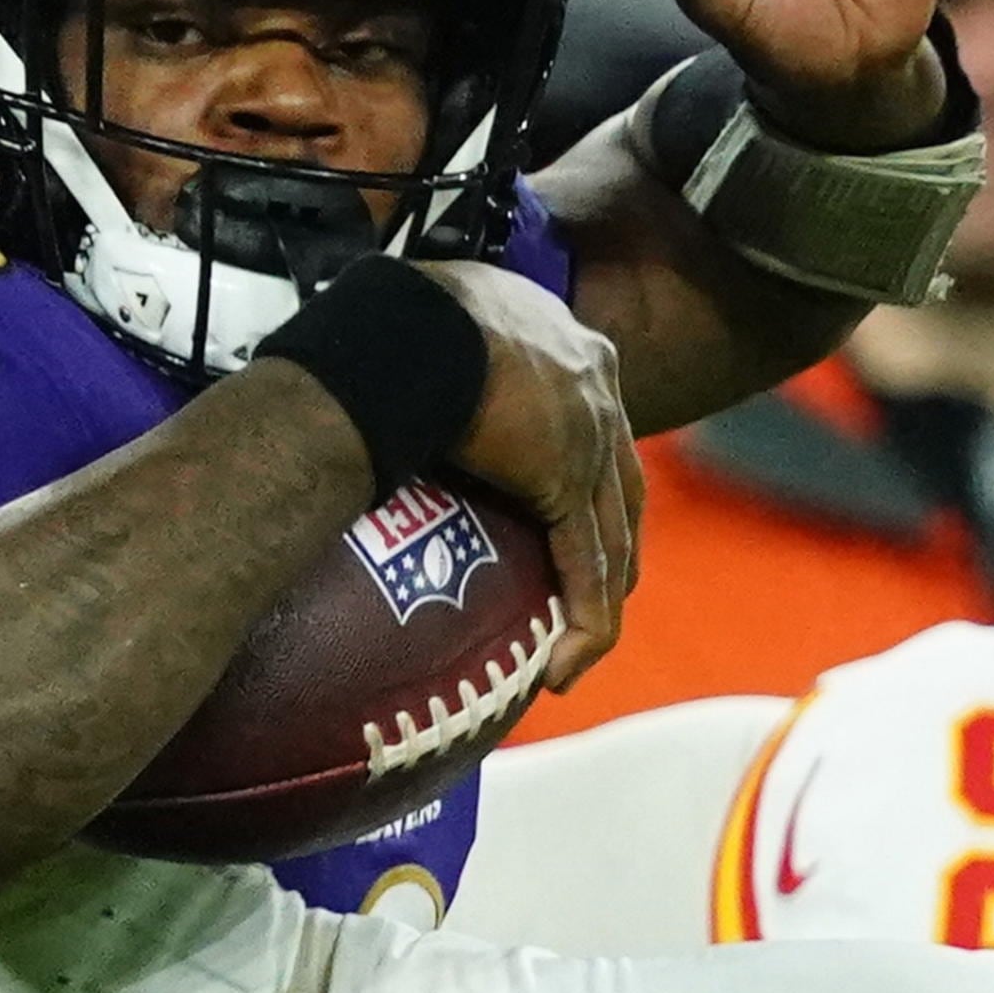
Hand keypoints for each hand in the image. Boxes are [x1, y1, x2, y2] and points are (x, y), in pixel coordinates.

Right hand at [423, 260, 639, 694]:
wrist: (400, 328)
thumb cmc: (385, 323)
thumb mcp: (422, 333)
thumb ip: (428, 365)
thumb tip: (371, 390)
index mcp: (563, 343)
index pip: (596, 421)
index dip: (594, 475)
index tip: (576, 512)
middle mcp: (594, 381)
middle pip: (622, 483)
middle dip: (615, 544)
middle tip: (595, 591)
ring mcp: (590, 432)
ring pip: (613, 536)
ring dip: (599, 600)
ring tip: (576, 648)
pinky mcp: (568, 481)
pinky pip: (586, 569)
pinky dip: (583, 623)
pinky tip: (565, 669)